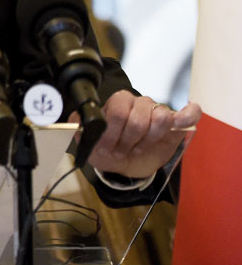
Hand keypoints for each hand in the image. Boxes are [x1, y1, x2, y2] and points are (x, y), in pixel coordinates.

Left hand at [71, 90, 200, 178]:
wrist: (124, 163)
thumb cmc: (107, 149)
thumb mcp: (88, 140)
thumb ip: (79, 126)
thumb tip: (77, 119)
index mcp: (117, 102)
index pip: (118, 112)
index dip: (113, 134)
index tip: (108, 147)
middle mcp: (139, 103)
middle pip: (139, 119)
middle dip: (129, 142)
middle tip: (123, 150)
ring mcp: (158, 112)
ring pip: (161, 119)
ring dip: (148, 141)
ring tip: (138, 148)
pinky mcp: (175, 125)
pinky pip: (187, 115)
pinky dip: (187, 116)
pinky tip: (179, 121)